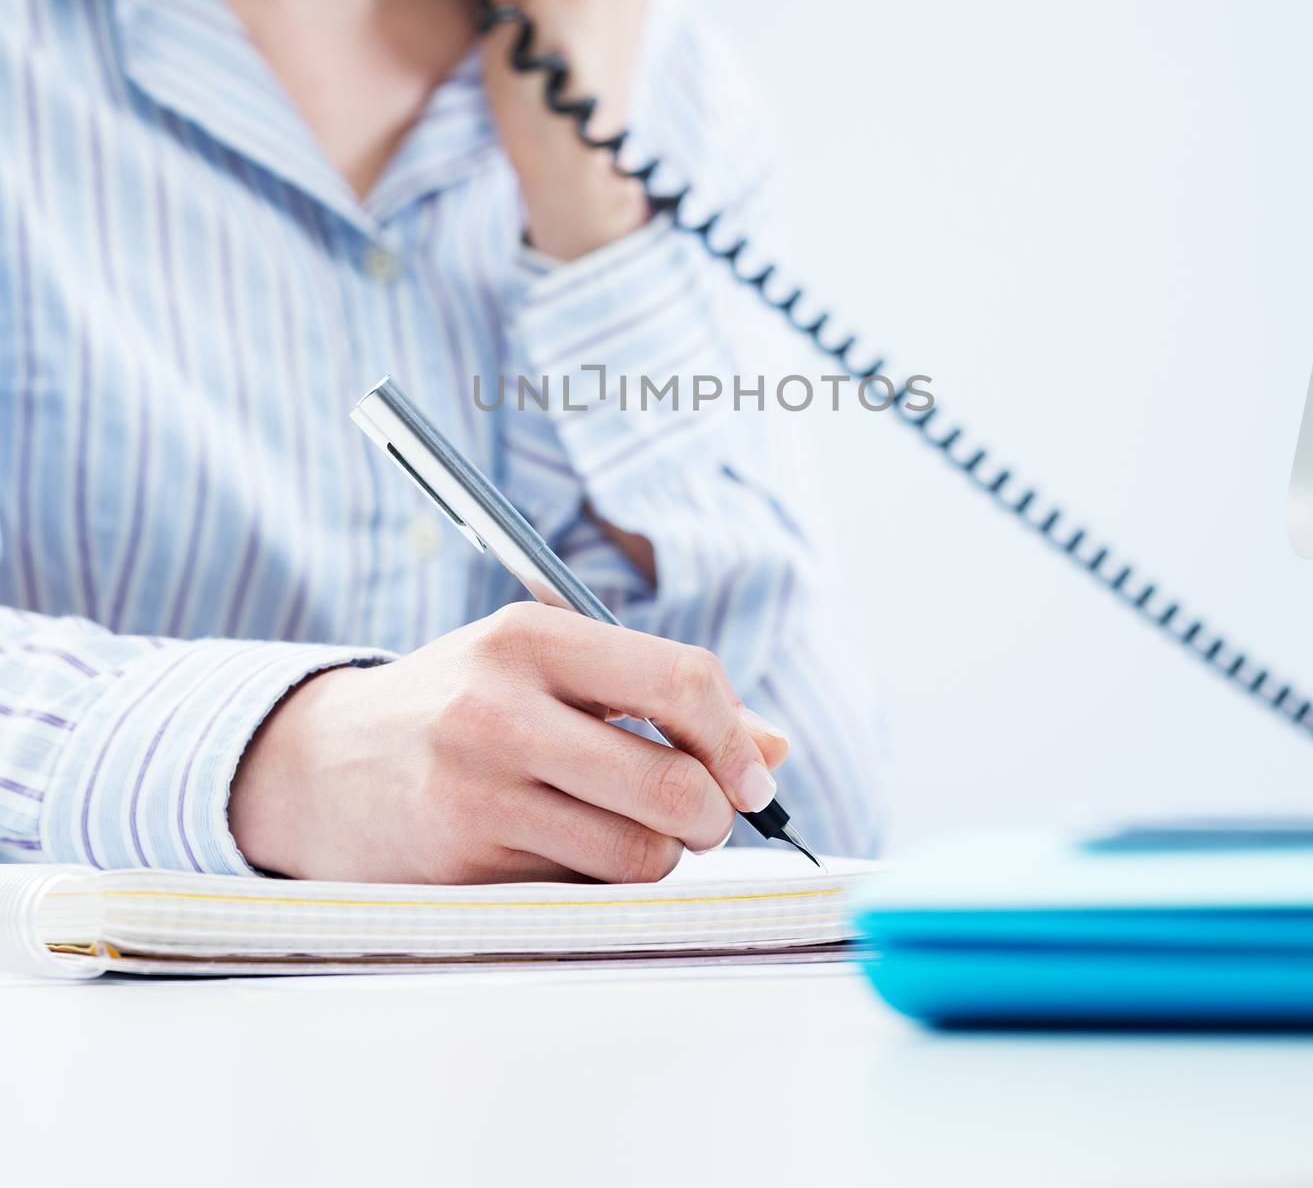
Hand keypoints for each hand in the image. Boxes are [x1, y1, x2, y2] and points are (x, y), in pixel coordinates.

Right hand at [229, 602, 789, 884]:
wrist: (317, 766)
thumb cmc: (458, 705)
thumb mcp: (544, 668)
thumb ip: (659, 698)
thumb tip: (776, 750)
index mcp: (532, 636)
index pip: (682, 680)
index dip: (737, 738)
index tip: (751, 777)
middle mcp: (501, 707)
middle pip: (673, 783)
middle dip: (711, 817)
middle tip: (699, 818)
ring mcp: (475, 791)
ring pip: (637, 854)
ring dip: (654, 857)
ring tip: (620, 831)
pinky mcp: (459, 867)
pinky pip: (580, 893)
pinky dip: (593, 884)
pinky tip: (554, 852)